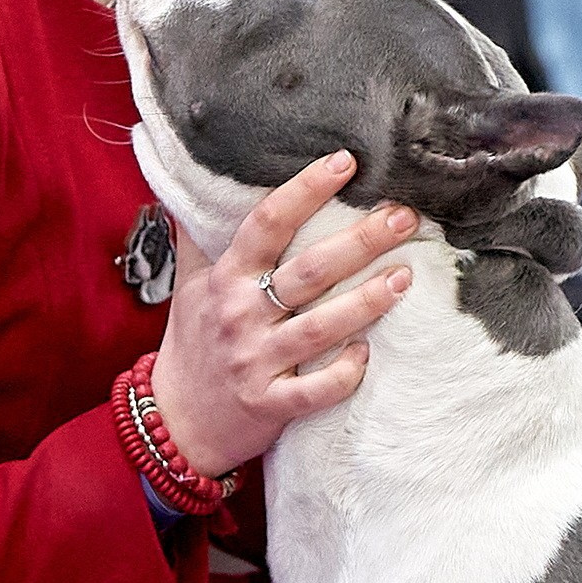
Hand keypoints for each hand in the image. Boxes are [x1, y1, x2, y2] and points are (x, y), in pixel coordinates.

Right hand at [147, 151, 418, 478]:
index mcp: (225, 279)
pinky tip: (368, 353)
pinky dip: (344, 373)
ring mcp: (256, 361)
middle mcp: (241, 315)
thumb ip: (200, 238)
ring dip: (367, 301)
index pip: (267, 222)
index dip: (306, 189)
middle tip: (404, 217)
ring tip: (406, 276)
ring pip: (321, 327)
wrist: (175, 420)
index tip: (346, 162)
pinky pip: (316, 389)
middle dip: (360, 241)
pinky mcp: (269, 404)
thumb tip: (197, 183)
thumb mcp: (189, 286)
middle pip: (309, 271)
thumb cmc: (192, 344)